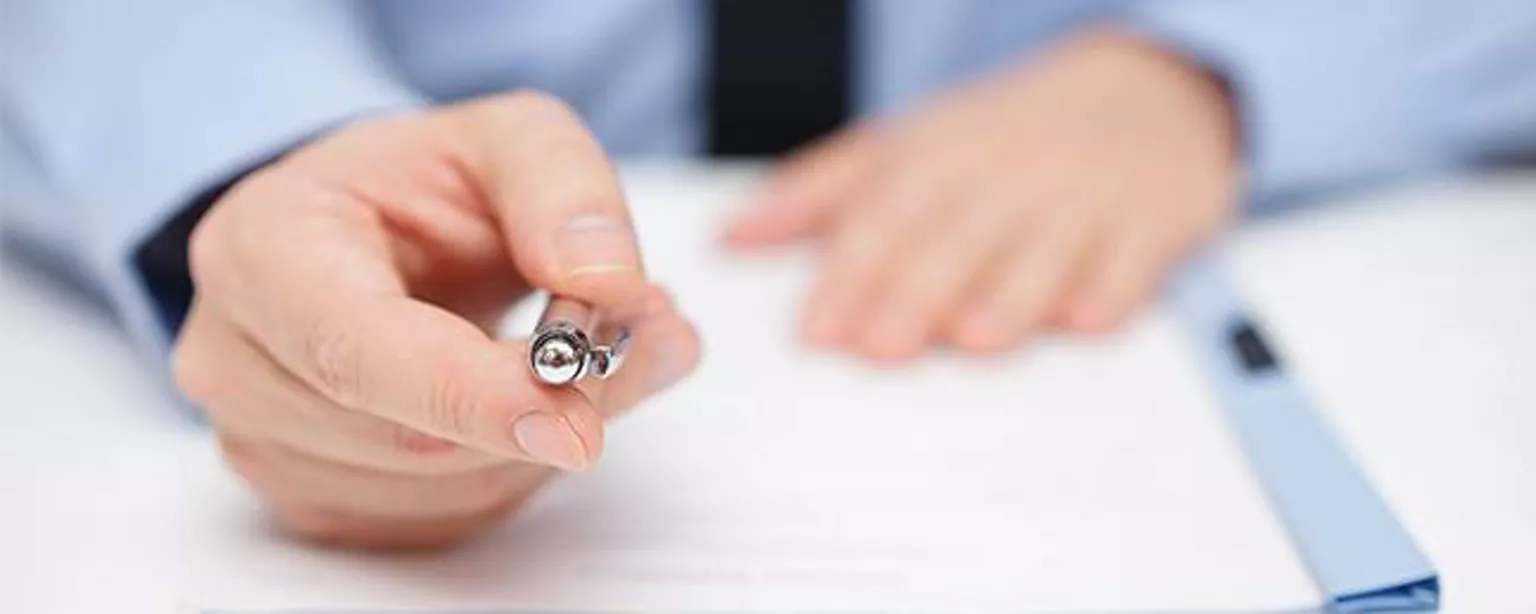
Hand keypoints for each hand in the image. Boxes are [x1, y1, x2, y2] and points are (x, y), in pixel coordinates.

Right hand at [172, 92, 700, 548]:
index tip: (576, 423)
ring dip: (547, 435)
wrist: (358, 233)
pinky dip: (519, 466)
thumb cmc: (420, 184)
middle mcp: (239, 359)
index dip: (472, 396)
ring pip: (444, 488)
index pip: (357, 352)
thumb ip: (564, 189)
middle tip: (647, 337)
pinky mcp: (312, 501)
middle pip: (414, 435)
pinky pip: (446, 517)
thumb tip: (611, 284)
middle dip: (549, 402)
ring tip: (595, 351)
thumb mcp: (505, 139)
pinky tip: (534, 399)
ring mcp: (265, 443)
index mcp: (264, 249)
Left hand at [727, 29, 1238, 359]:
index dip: (847, 276)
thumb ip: (817, 194)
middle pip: (955, 239)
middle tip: (881, 349)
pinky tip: (1084, 319)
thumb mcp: (904, 145)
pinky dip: (1110, 287)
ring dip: (1010, 296)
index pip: (882, 220)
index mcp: (938, 158)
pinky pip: (1130, 257)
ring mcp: (1081, 197)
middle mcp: (1006, 177)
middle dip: (916, 294)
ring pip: (1041, 251)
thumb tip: (732, 237)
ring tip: (974, 340)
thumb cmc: (1002, 136)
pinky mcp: (1150, 219)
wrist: (1141, 91)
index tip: (817, 332)